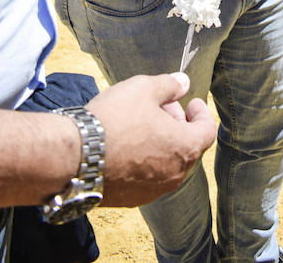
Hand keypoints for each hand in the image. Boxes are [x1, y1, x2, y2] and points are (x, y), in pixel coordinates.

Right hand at [87, 73, 215, 206]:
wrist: (75, 158)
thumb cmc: (114, 121)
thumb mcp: (144, 88)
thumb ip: (169, 85)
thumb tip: (183, 82)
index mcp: (184, 147)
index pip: (208, 131)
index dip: (202, 113)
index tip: (191, 102)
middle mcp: (174, 175)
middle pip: (188, 147)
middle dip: (179, 124)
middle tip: (161, 108)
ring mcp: (153, 191)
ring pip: (168, 164)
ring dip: (163, 143)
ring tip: (141, 124)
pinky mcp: (132, 200)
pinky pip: (148, 177)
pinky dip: (146, 161)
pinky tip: (126, 145)